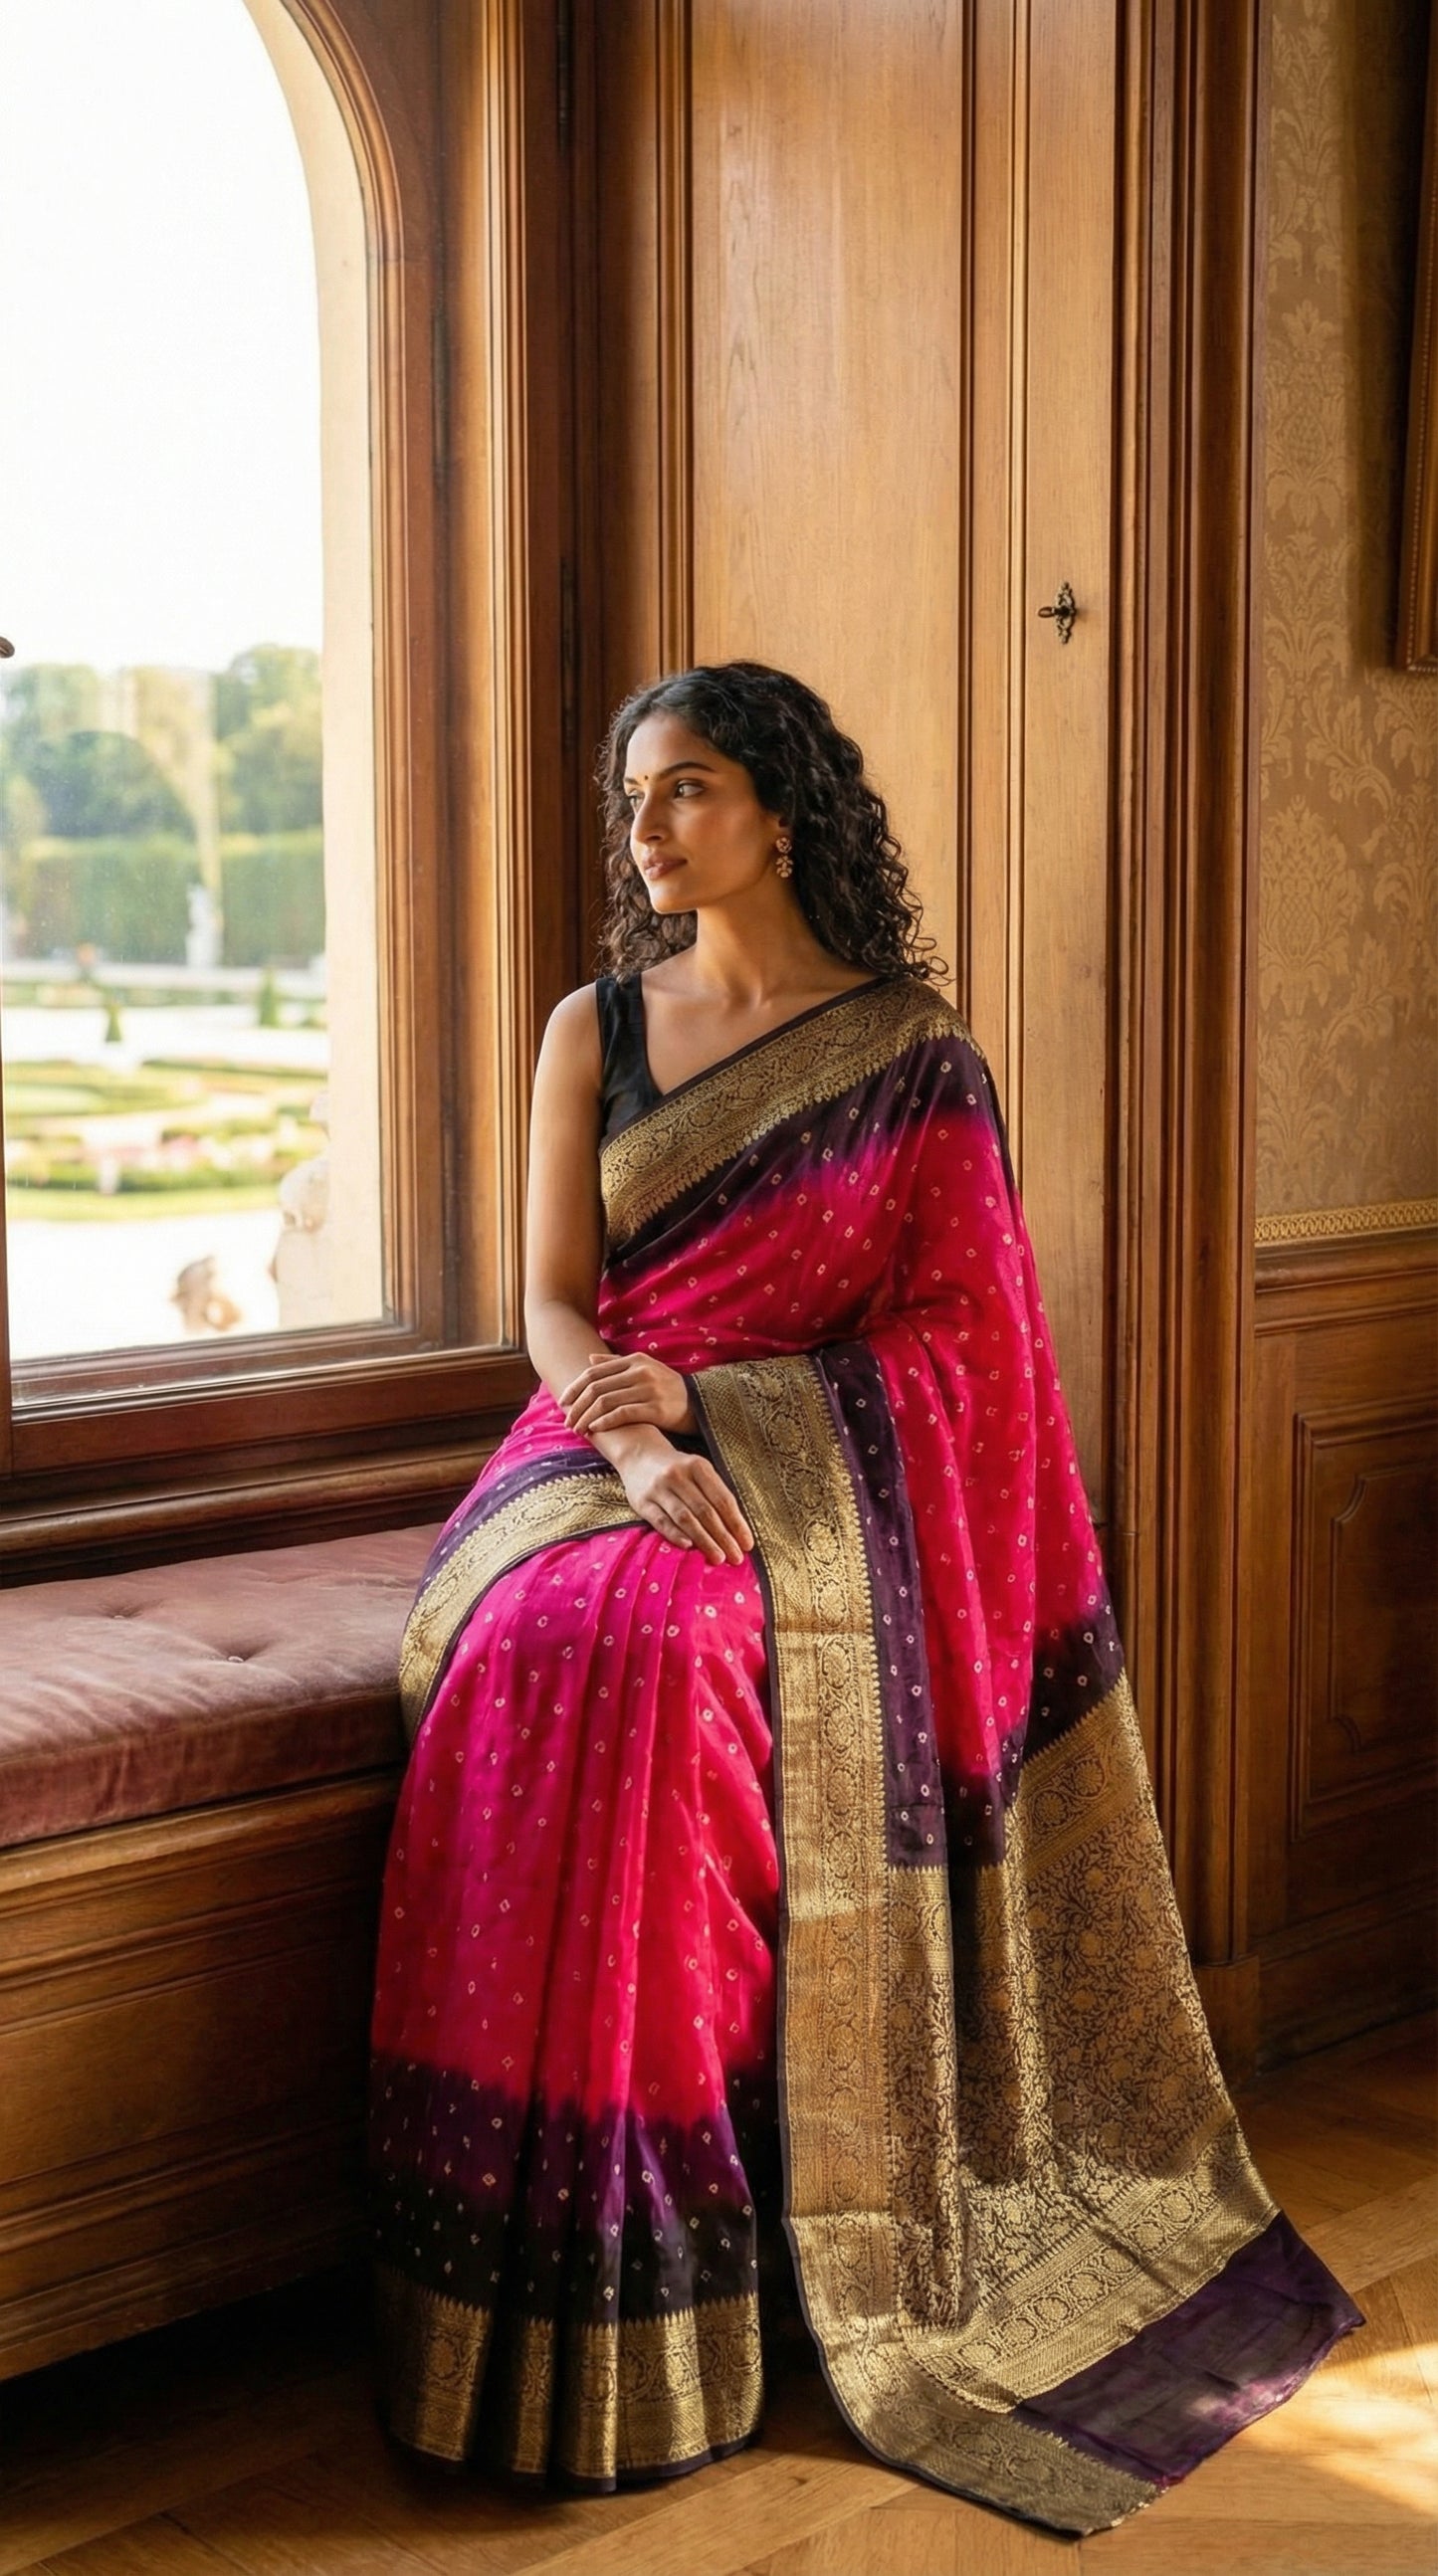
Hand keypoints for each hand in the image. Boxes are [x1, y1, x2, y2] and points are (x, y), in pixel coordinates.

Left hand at [559, 1349, 694, 1439]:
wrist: (698, 1403)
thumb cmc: (665, 1387)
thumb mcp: (644, 1368)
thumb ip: (615, 1364)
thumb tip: (589, 1359)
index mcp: (634, 1360)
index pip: (594, 1372)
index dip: (575, 1387)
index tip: (563, 1402)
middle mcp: (640, 1372)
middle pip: (597, 1388)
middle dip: (577, 1406)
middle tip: (567, 1421)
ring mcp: (649, 1389)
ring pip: (606, 1402)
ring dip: (587, 1417)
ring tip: (578, 1429)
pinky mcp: (656, 1408)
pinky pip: (622, 1414)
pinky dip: (605, 1422)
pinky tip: (595, 1430)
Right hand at [613, 1429, 754, 1564]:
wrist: (639, 1454)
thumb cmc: (678, 1469)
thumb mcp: (699, 1471)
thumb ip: (715, 1494)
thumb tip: (736, 1531)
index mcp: (698, 1466)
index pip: (722, 1499)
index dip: (736, 1523)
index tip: (747, 1544)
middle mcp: (678, 1476)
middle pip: (705, 1511)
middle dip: (723, 1537)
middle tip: (736, 1558)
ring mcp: (658, 1489)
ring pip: (685, 1518)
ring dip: (704, 1540)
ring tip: (718, 1558)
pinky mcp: (642, 1502)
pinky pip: (661, 1521)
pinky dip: (675, 1535)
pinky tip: (688, 1547)